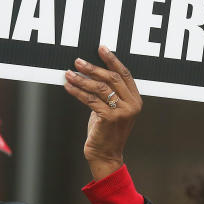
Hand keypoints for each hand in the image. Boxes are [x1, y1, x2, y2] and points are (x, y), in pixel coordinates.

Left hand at [64, 46, 142, 180]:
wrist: (105, 155)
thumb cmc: (106, 131)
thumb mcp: (111, 108)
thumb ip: (108, 92)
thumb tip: (91, 70)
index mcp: (135, 99)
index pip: (124, 74)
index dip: (112, 59)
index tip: (100, 48)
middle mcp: (132, 104)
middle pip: (112, 78)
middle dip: (93, 68)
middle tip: (78, 61)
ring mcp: (122, 112)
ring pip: (99, 88)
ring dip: (81, 79)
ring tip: (69, 73)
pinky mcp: (109, 118)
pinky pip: (90, 100)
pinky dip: (77, 92)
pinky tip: (68, 86)